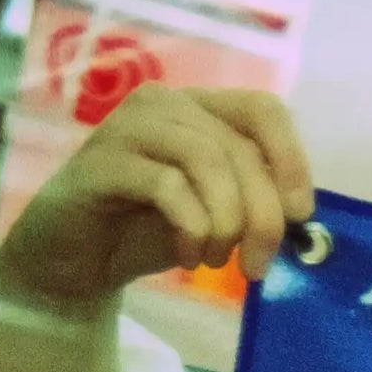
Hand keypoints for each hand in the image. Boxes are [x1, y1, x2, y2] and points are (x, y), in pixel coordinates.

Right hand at [0, 88, 313, 371]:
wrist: (71, 261)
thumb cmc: (145, 233)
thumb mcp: (211, 215)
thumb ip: (249, 202)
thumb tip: (299, 216)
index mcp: (198, 109)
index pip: (263, 109)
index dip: (291, 158)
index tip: (300, 215)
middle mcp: (165, 105)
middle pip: (239, 147)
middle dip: (261, 215)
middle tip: (257, 267)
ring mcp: (129, 127)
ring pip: (207, 160)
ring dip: (224, 221)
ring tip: (214, 259)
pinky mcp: (102, 162)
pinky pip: (167, 186)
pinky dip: (190, 227)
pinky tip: (186, 257)